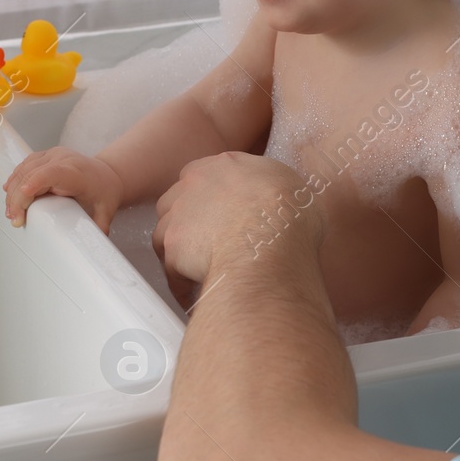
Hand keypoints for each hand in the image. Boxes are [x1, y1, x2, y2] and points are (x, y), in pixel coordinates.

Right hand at [2, 147, 123, 231]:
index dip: (33, 184)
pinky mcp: (43, 157)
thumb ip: (99, 228)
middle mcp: (61, 159)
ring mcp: (50, 156)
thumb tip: (93, 245)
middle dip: (18, 198)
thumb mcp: (106, 211)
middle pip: (31, 174)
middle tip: (15, 220)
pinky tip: (10, 196)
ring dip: (13, 191)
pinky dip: (15, 182)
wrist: (106, 174)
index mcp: (76, 171)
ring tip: (11, 213)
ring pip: (23, 170)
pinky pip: (23, 167)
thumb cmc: (105, 191)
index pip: (50, 174)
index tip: (22, 202)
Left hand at [152, 152, 321, 307]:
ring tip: (195, 272)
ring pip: (166, 231)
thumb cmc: (288, 217)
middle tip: (206, 244)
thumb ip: (275, 189)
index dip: (212, 198)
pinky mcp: (173, 245)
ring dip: (179, 251)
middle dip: (189, 221)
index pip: (205, 175)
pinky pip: (170, 268)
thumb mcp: (293, 188)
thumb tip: (280, 203)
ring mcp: (180, 212)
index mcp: (227, 165)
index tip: (220, 215)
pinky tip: (194, 296)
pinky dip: (180, 283)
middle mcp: (197, 182)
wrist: (270, 242)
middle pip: (178, 199)